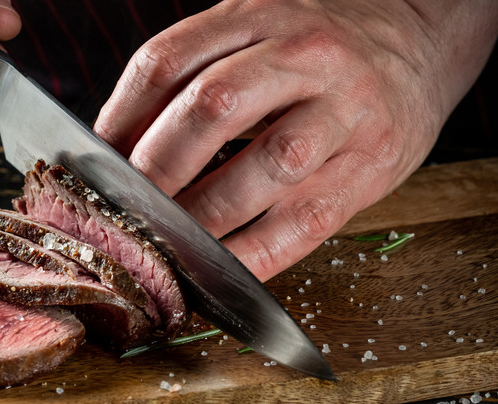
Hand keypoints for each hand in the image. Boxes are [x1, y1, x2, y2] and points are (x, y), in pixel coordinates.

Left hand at [94, 0, 497, 280]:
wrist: (415, 47)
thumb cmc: (315, 52)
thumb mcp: (252, 34)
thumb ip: (193, 76)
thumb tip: (118, 147)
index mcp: (257, 15)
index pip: (167, 61)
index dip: (120, 118)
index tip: (93, 163)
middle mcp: (303, 56)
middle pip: (211, 108)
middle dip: (156, 168)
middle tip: (123, 210)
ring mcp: (344, 111)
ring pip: (263, 166)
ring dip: (203, 216)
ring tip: (166, 245)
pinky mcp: (371, 167)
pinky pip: (305, 221)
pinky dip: (255, 254)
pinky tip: (221, 272)